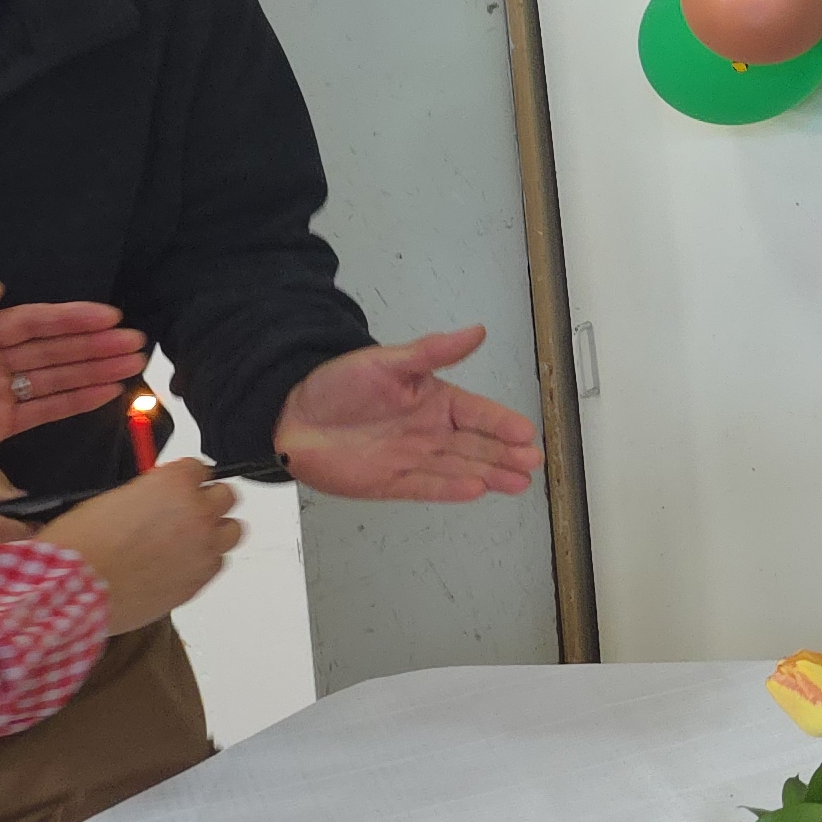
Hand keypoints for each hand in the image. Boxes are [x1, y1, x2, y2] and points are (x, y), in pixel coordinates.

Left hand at [0, 286, 139, 467]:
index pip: (28, 322)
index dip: (69, 317)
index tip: (109, 315)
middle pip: (49, 349)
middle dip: (93, 344)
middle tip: (137, 341)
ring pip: (53, 378)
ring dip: (95, 370)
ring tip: (136, 362)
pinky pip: (41, 412)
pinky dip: (76, 402)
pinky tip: (108, 392)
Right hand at [41, 459, 241, 635]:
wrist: (73, 592)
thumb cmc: (80, 548)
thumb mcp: (108, 500)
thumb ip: (145, 494)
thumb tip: (153, 499)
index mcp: (174, 484)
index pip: (199, 468)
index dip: (184, 479)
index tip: (177, 488)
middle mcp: (197, 512)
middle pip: (226, 496)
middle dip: (207, 501)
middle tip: (186, 512)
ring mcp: (204, 546)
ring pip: (231, 531)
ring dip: (214, 532)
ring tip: (188, 541)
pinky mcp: (201, 579)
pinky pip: (217, 563)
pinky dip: (203, 562)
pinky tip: (179, 566)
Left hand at [273, 329, 544, 501]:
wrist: (289, 417)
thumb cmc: (337, 384)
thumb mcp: (388, 361)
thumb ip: (434, 351)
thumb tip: (477, 331)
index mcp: (433, 400)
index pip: (477, 413)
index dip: (502, 423)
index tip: (526, 432)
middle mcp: (428, 432)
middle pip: (476, 445)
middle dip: (505, 455)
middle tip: (532, 463)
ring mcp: (411, 459)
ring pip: (459, 468)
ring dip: (489, 475)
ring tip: (518, 483)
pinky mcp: (389, 482)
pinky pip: (427, 487)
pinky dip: (451, 490)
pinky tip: (477, 490)